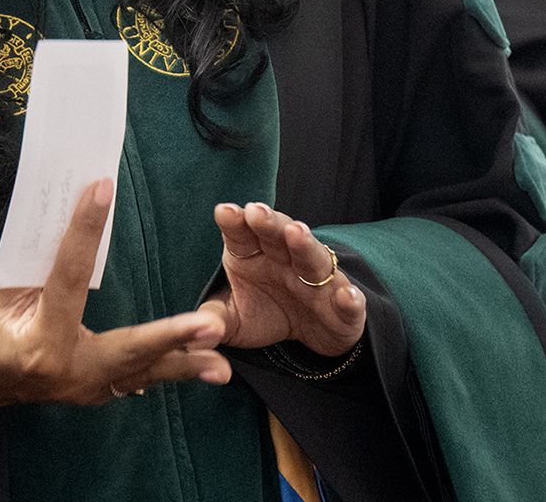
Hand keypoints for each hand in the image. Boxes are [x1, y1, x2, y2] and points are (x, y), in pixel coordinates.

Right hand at [0, 180, 230, 436]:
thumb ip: (34, 257)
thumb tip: (73, 208)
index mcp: (38, 342)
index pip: (69, 279)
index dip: (83, 230)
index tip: (101, 190)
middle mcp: (66, 373)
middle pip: (128, 351)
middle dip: (172, 338)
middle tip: (210, 325)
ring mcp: (83, 389)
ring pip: (142, 374)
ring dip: (186, 364)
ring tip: (224, 364)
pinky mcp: (94, 391)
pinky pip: (136, 378)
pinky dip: (168, 369)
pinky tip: (206, 364)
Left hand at [202, 203, 367, 359]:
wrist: (311, 333)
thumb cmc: (267, 314)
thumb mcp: (234, 322)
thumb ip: (212, 322)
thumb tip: (194, 332)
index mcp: (254, 256)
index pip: (242, 236)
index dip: (235, 222)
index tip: (224, 211)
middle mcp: (287, 260)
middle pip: (278, 236)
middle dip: (269, 223)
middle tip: (255, 211)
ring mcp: (319, 281)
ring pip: (313, 258)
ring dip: (305, 245)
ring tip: (297, 233)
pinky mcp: (345, 307)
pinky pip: (349, 302)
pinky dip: (350, 298)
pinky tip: (347, 295)